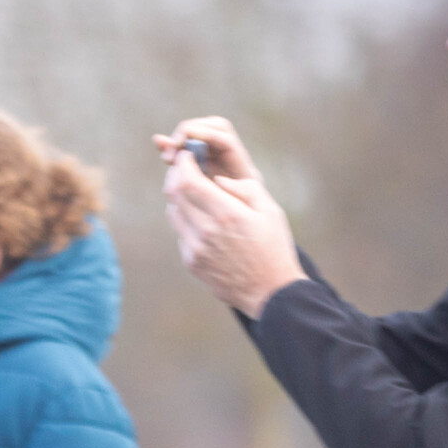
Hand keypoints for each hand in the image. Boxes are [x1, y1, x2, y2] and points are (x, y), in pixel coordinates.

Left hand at [153, 115, 303, 317]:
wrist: (270, 292)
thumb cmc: (274, 247)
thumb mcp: (270, 211)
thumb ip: (243, 188)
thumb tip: (215, 178)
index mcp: (227, 214)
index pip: (188, 180)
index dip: (183, 163)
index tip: (188, 155)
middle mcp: (206, 231)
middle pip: (174, 193)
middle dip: (177, 175)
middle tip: (186, 168)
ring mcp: (195, 248)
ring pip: (173, 212)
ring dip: (179, 197)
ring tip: (196, 192)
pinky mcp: (191, 261)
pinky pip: (180, 232)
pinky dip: (186, 219)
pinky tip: (203, 219)